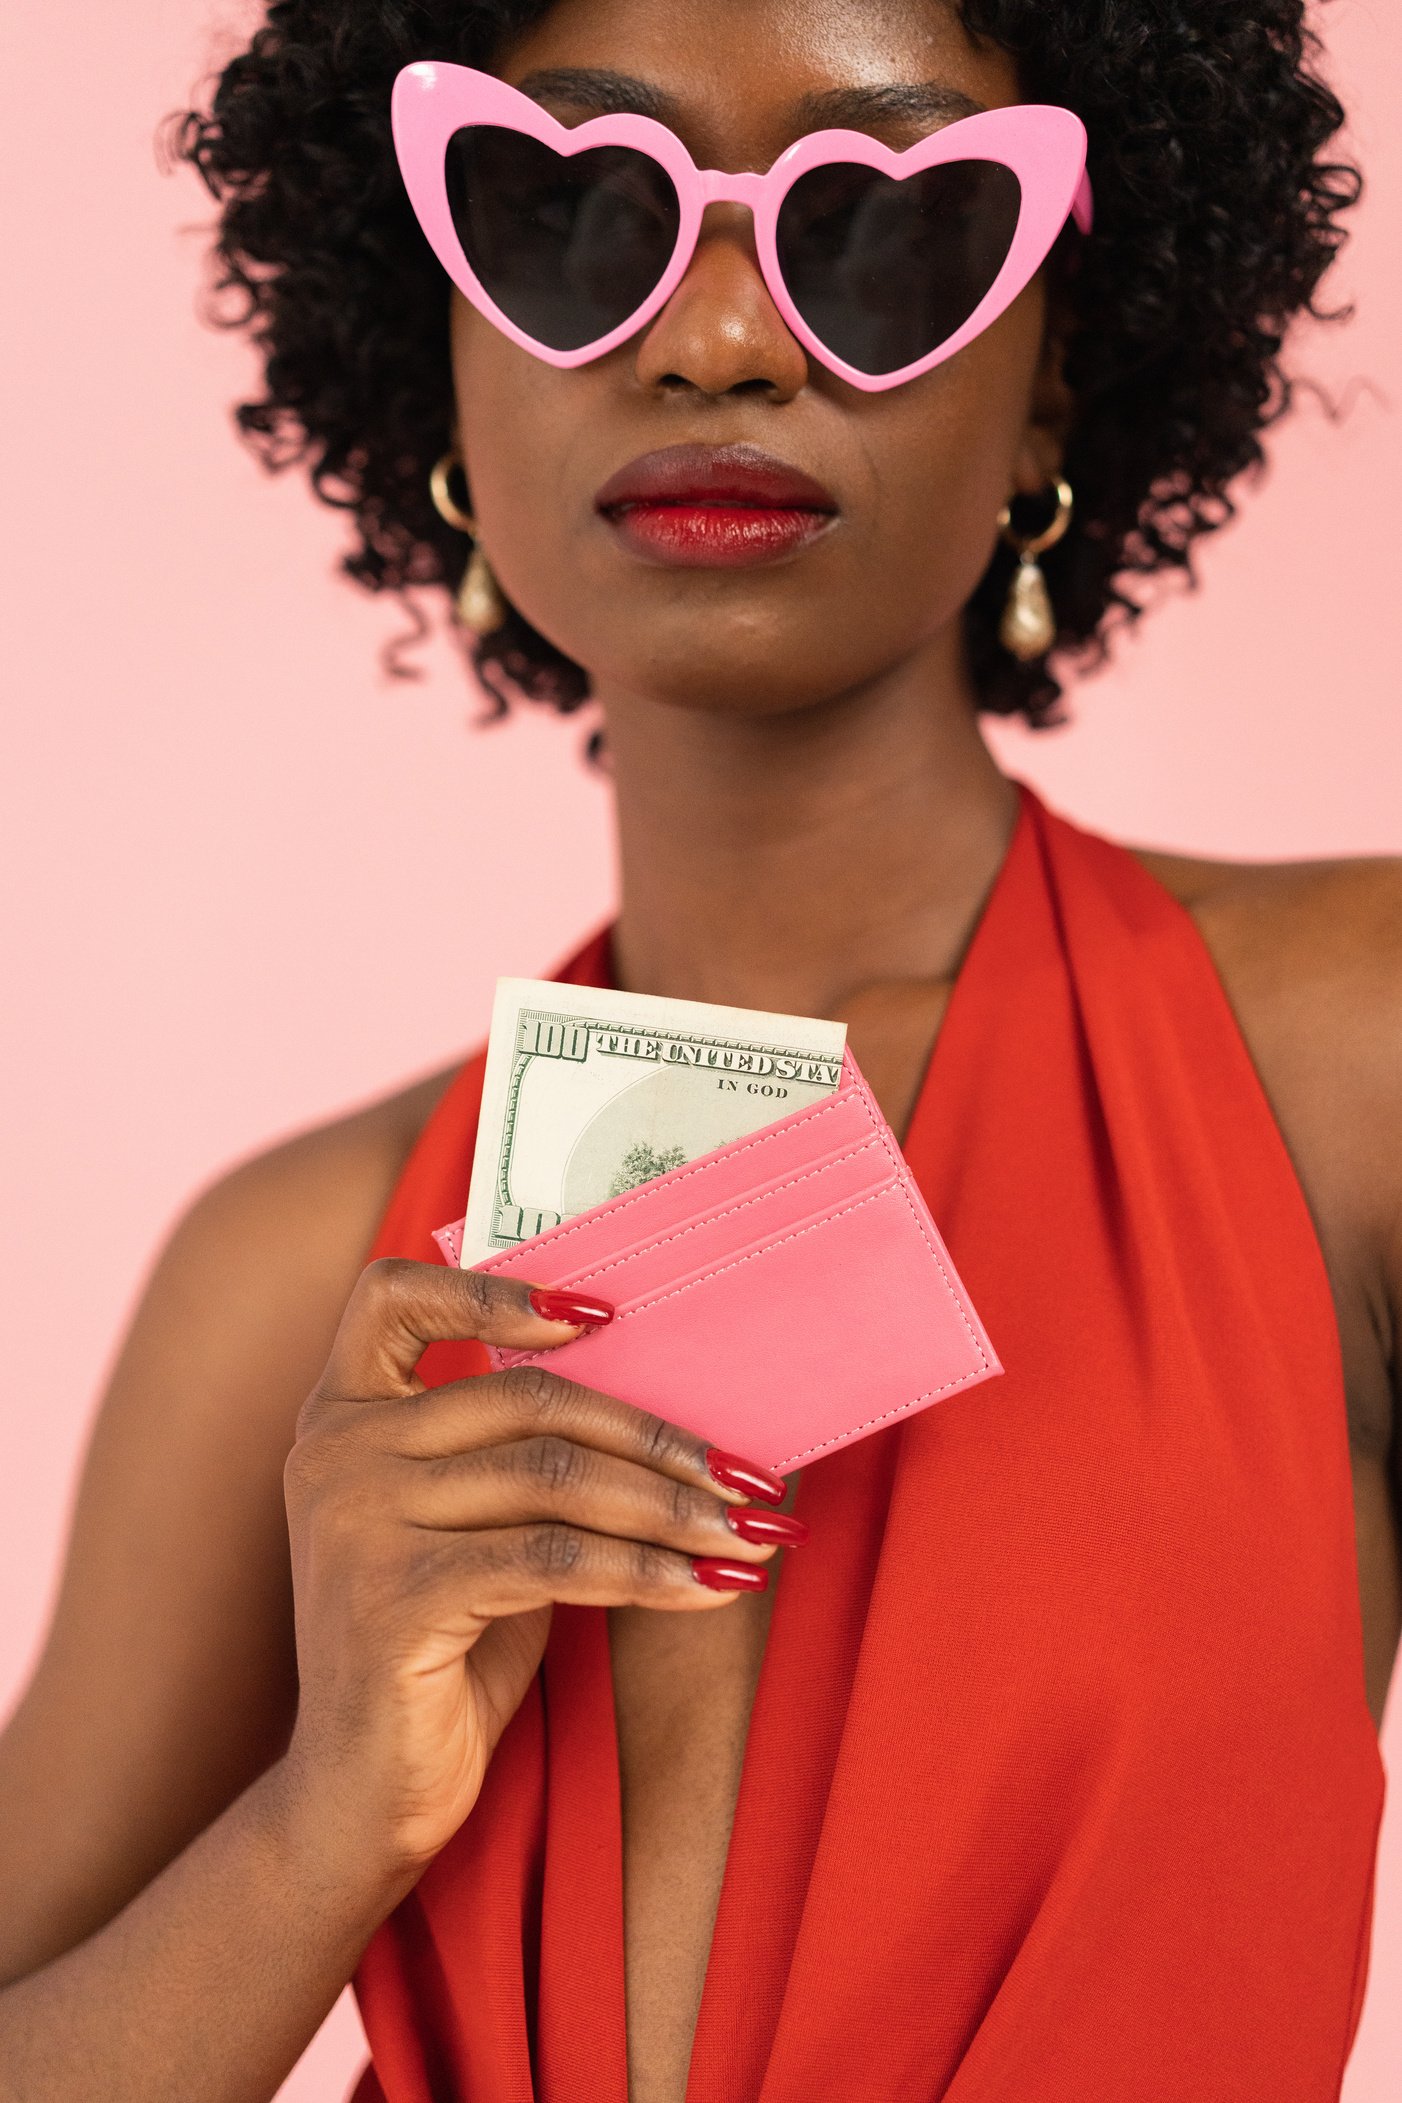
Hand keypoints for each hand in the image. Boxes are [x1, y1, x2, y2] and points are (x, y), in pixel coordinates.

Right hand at [278, 1259, 806, 1886]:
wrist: (362, 1797)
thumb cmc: (438, 1655)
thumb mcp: (474, 1531)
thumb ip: (519, 1460)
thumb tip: (667, 1418)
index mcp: (342, 1416)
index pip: (392, 1298)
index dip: (496, 1291)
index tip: (604, 1314)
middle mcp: (336, 1453)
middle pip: (529, 1401)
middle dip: (656, 1440)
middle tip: (749, 1477)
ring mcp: (357, 1521)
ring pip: (555, 1479)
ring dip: (672, 1510)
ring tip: (749, 1536)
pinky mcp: (395, 1596)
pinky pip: (554, 1559)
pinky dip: (646, 1571)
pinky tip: (708, 1589)